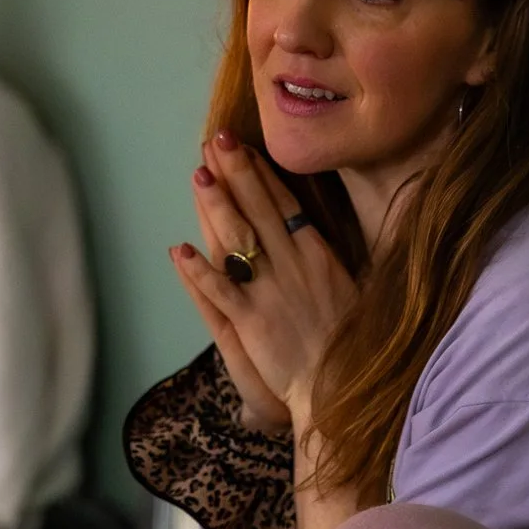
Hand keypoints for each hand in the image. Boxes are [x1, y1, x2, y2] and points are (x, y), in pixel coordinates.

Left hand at [173, 132, 356, 433]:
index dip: (261, 173)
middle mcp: (294, 266)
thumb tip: (309, 233)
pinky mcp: (253, 322)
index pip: (285, 203)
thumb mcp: (349, 290)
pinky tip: (179, 250)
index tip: (243, 146)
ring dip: (216, 206)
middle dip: (236, 172)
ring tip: (198, 175)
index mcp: (318, 255)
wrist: (340, 388)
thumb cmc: (348, 343)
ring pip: (239, 240)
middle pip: (259, 210)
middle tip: (215, 140)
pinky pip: (221, 291)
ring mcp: (271, 292)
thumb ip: (326, 260)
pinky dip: (200, 271)